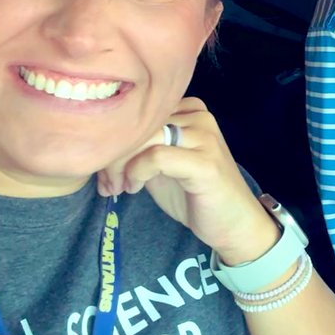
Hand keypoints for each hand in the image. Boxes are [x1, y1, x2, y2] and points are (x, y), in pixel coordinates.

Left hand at [97, 97, 278, 261]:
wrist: (234, 224)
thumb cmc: (196, 196)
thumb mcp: (161, 166)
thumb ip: (140, 148)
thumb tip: (101, 145)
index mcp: (189, 110)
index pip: (139, 111)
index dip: (114, 138)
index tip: (104, 170)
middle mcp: (198, 116)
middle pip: (138, 122)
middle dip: (113, 153)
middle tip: (106, 183)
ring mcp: (204, 137)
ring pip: (144, 137)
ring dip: (121, 165)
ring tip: (119, 187)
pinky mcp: (205, 162)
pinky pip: (157, 156)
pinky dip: (137, 173)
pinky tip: (135, 188)